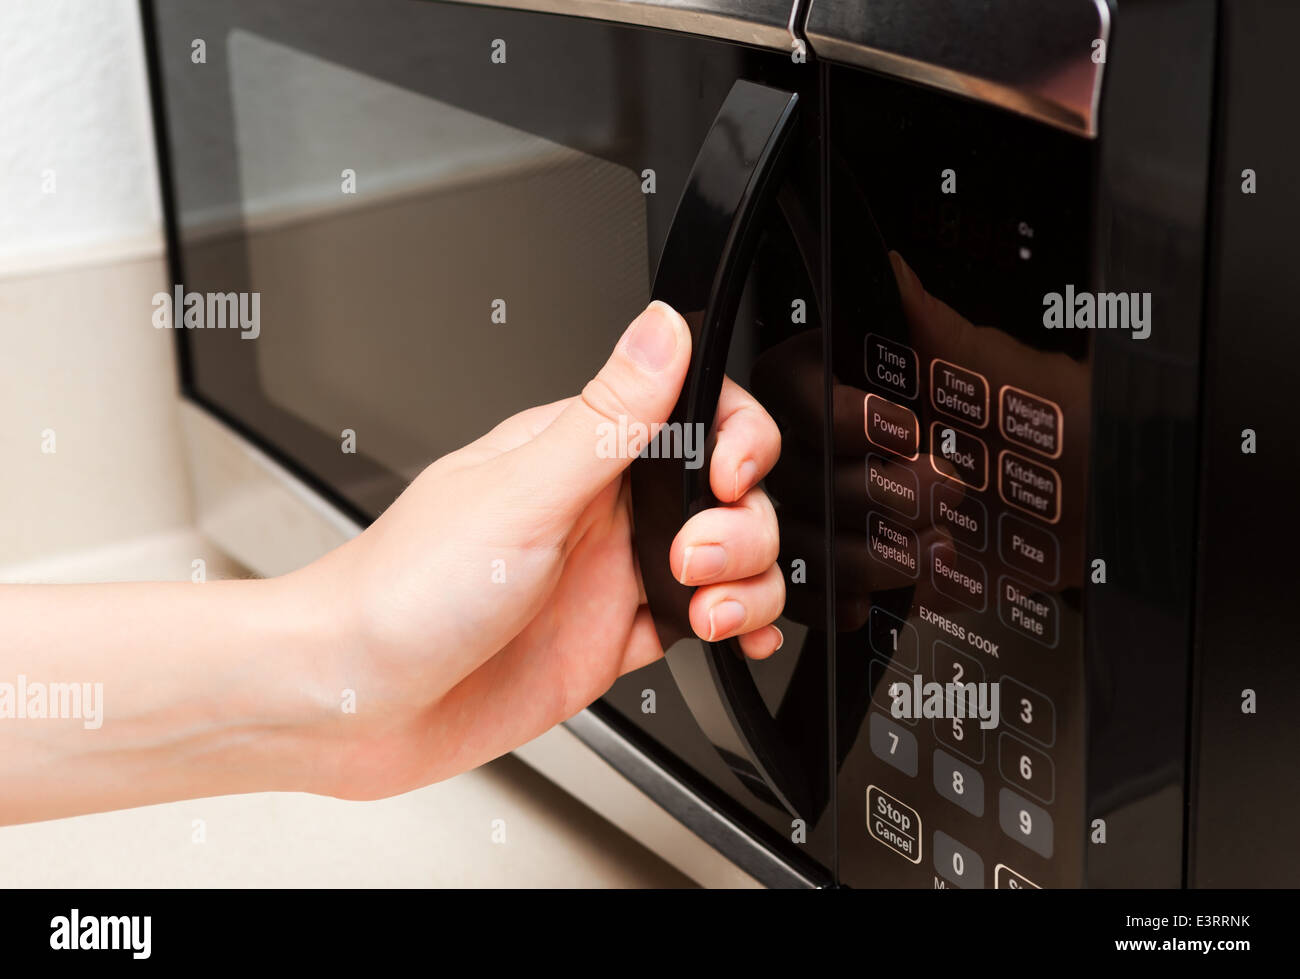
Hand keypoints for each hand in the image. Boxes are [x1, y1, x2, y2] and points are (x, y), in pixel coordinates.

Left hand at [296, 301, 785, 799]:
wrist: (353, 704)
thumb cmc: (402, 592)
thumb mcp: (517, 497)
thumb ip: (604, 420)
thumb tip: (660, 328)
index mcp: (574, 450)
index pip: (691, 412)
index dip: (735, 440)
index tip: (726, 479)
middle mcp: (599, 508)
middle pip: (725, 492)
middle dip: (740, 526)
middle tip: (692, 559)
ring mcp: (608, 575)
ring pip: (725, 559)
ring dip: (743, 582)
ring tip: (704, 609)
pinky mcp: (612, 638)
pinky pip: (700, 621)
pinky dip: (734, 626)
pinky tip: (735, 635)